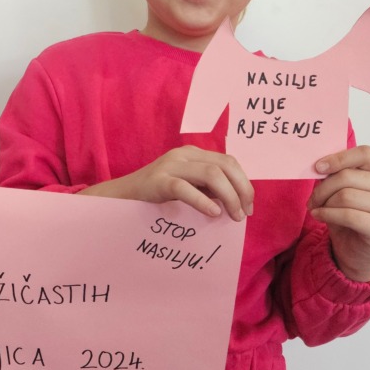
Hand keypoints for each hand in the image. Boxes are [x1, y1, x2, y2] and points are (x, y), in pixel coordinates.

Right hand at [81, 145, 252, 220]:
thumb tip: (237, 200)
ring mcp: (170, 166)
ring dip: (229, 197)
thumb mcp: (186, 186)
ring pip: (212, 174)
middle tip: (244, 213)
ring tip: (232, 216)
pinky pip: (185, 188)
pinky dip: (203, 201)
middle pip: (225, 165)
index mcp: (193, 154)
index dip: (244, 183)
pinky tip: (213, 213)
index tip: (249, 206)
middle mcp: (184, 154)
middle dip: (241, 190)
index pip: (229, 161)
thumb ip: (207, 188)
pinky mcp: (158, 181)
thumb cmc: (156, 195)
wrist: (120, 196)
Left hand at [309, 145, 369, 281]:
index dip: (339, 158)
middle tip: (312, 199)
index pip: (365, 154)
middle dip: (322, 188)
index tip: (318, 167)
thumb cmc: (349, 216)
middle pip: (348, 176)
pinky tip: (319, 216)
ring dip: (324, 203)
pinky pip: (349, 215)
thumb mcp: (341, 191)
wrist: (357, 250)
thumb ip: (336, 176)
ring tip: (317, 209)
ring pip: (346, 196)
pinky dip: (328, 215)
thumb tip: (318, 167)